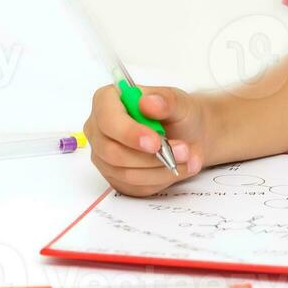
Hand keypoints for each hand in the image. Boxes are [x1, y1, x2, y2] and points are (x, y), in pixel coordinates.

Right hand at [83, 84, 209, 197]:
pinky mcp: (117, 179)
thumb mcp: (179, 101)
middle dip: (150, 157)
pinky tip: (180, 168)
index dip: (128, 133)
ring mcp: (104, 157)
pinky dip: (161, 179)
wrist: (186, 134)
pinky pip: (136, 187)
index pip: (107, 119)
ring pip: (126, 174)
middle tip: (183, 151)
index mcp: (106, 101)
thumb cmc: (175, 113)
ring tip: (188, 157)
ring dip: (161, 169)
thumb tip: (148, 102)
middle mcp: (99, 130)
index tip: (155, 142)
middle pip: (112, 152)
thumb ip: (166, 100)